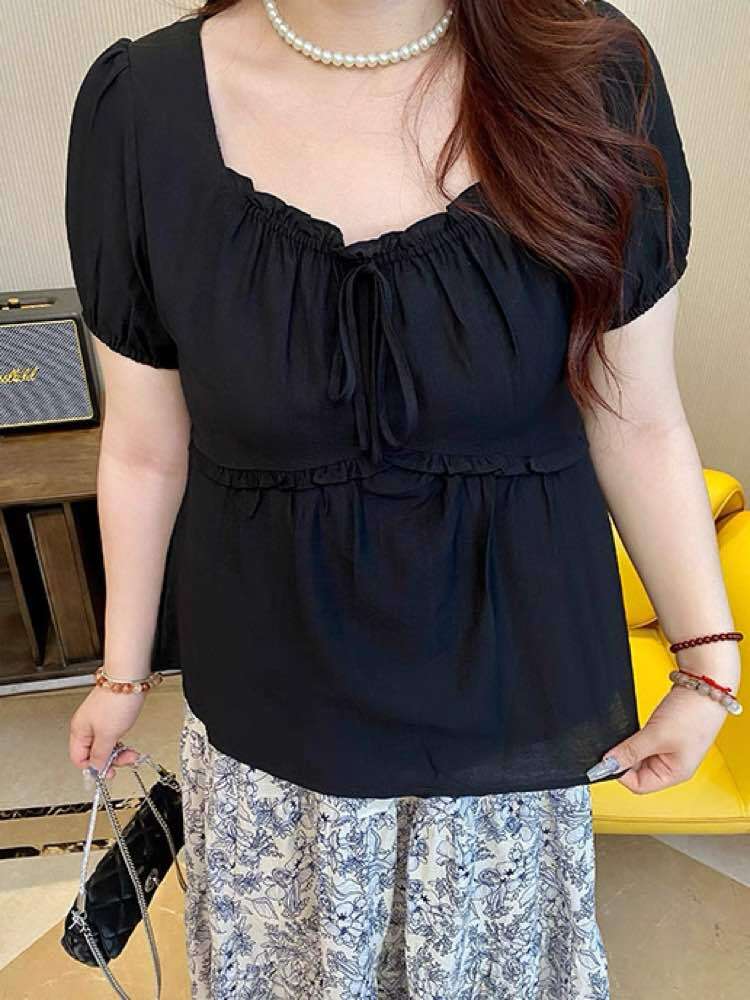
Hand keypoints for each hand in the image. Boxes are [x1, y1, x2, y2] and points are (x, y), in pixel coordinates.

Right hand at [69, 683, 145, 781]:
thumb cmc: (117, 700)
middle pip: (94, 753)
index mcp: (79, 731)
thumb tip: (96, 769)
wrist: (130, 677)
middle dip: (111, 759)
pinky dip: (121, 741)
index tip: (109, 772)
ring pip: (105, 745)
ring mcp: (98, 720)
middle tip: (126, 759)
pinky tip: (128, 742)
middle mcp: (86, 726)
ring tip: (131, 752)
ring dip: (119, 751)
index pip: (79, 759)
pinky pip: (113, 735)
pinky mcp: (111, 715)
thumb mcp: (108, 734)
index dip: (93, 768)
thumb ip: (100, 754)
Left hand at [594, 683, 730, 793]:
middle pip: (638, 772)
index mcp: (675, 773)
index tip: (607, 760)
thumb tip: (609, 764)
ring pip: (639, 756)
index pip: (639, 785)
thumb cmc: (693, 714)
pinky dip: (635, 738)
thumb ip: (631, 751)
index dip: (621, 774)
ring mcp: (669, 749)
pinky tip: (632, 730)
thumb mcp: (656, 736)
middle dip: (624, 759)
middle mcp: (673, 765)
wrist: (704, 687)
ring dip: (629, 748)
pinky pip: (644, 742)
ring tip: (626, 736)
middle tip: (614, 746)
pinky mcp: (666, 734)